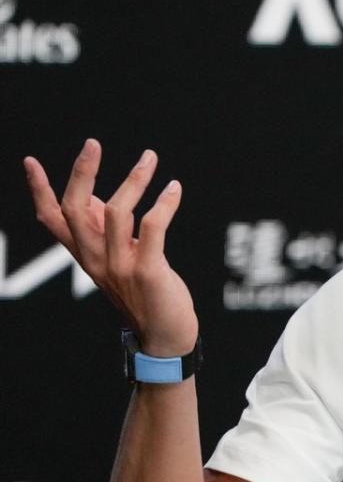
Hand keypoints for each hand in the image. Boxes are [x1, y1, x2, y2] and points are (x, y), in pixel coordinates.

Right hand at [24, 139, 197, 355]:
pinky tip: (174, 188)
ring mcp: (120, 267)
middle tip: (93, 144)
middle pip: (75, 209)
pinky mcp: (147, 271)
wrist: (166, 337)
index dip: (39, 191)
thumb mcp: (117, 261)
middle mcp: (96, 261)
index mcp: (85, 256)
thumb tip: (93, 196)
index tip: (30, 161)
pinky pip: (152, 227)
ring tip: (150, 158)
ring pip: (116, 211)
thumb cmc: (145, 294)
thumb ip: (104, 232)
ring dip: (134, 180)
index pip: (52, 221)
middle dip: (81, 173)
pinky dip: (164, 203)